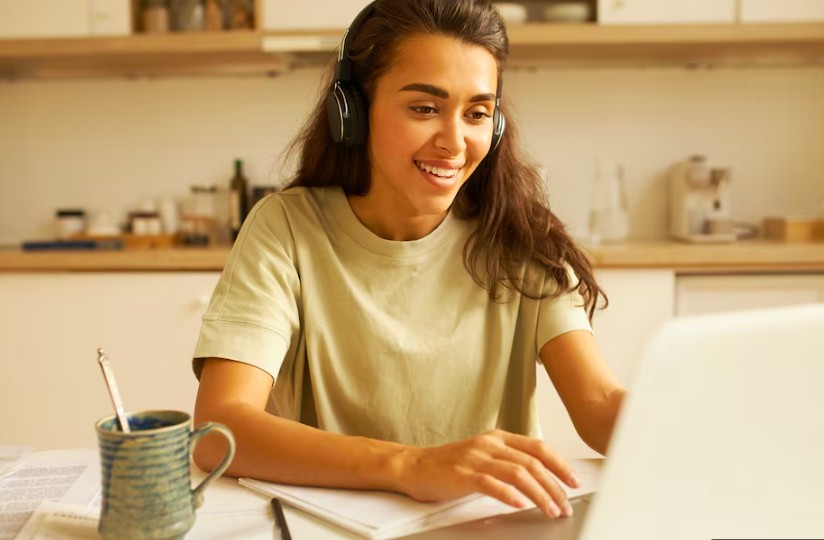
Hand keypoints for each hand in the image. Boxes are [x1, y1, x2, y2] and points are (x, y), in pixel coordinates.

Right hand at [397, 429, 579, 517]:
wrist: (414, 466)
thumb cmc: (449, 466)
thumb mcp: (484, 457)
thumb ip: (508, 462)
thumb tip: (540, 479)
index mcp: (498, 438)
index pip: (538, 448)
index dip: (560, 464)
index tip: (574, 481)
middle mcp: (490, 444)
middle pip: (533, 462)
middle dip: (555, 485)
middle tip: (566, 504)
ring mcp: (476, 457)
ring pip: (518, 473)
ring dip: (539, 494)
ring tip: (550, 510)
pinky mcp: (463, 473)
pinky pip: (491, 483)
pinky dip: (509, 494)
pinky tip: (520, 505)